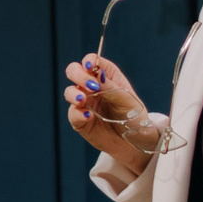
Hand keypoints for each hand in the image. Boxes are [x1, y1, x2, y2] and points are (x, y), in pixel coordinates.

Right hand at [65, 51, 152, 183]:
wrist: (133, 141)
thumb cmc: (133, 115)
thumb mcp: (125, 98)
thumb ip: (110, 86)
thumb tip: (96, 73)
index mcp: (105, 75)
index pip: (91, 60)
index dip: (88, 61)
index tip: (90, 67)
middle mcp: (92, 86)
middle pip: (74, 71)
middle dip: (78, 75)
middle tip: (90, 86)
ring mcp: (84, 102)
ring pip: (69, 91)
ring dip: (73, 94)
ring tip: (83, 100)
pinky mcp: (80, 120)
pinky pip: (72, 114)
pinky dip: (78, 114)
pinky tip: (88, 116)